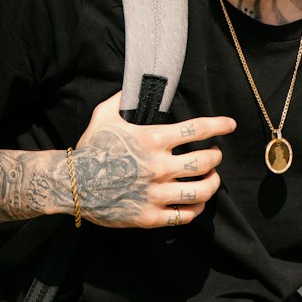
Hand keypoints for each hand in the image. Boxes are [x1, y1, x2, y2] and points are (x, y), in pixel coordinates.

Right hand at [72, 91, 234, 227]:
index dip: (219, 126)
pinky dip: (196, 208)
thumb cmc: (90, 148)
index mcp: (152, 139)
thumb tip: (132, 85)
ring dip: (213, 184)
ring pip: (201, 191)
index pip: (197, 129)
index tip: (230, 125)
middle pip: (206, 162)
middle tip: (215, 156)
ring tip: (212, 179)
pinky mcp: (150, 216)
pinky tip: (196, 203)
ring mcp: (156, 193)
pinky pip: (185, 215)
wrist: (71, 184)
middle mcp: (159, 167)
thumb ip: (122, 99)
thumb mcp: (103, 116)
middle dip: (216, 157)